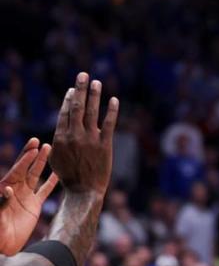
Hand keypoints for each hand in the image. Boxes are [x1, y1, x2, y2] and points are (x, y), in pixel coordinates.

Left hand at [0, 138, 58, 254]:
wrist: (3, 248)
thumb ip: (0, 204)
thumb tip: (7, 190)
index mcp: (5, 190)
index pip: (16, 171)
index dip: (24, 159)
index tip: (32, 148)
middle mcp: (16, 190)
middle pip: (25, 168)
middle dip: (31, 154)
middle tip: (37, 141)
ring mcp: (26, 197)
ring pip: (36, 175)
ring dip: (42, 162)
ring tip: (49, 148)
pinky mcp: (34, 206)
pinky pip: (45, 191)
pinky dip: (52, 182)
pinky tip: (59, 172)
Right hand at [50, 72, 118, 195]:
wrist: (84, 190)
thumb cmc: (69, 175)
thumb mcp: (57, 157)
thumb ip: (59, 139)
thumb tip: (62, 123)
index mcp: (61, 138)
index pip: (65, 113)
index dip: (69, 99)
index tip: (73, 89)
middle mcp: (74, 136)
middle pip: (77, 107)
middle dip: (80, 89)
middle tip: (83, 75)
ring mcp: (90, 139)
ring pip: (92, 112)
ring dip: (94, 95)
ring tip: (97, 82)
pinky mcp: (105, 144)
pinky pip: (109, 123)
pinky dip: (112, 110)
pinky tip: (114, 99)